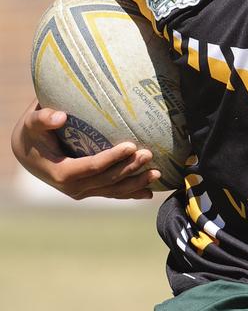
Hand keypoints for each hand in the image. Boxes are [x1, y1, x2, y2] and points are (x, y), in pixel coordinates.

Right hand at [10, 100, 160, 199]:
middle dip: (130, 168)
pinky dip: (131, 193)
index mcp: (61, 172)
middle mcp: (73, 187)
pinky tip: (148, 192)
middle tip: (149, 154)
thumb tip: (60, 116)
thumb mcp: (32, 123)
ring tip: (157, 173)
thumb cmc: (33, 133)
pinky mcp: (89, 190)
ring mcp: (82, 191)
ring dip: (136, 183)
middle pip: (108, 179)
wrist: (28, 152)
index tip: (131, 145)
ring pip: (113, 190)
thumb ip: (42, 118)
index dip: (112, 158)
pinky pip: (112, 193)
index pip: (92, 167)